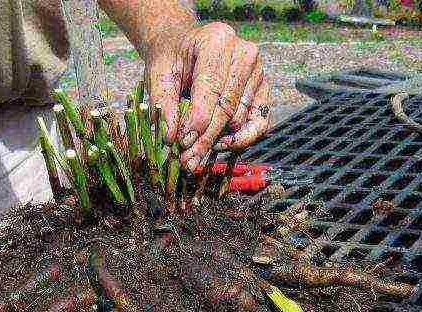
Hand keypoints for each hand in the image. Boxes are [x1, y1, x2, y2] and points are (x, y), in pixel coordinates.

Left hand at [144, 22, 269, 170]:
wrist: (186, 45)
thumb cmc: (171, 58)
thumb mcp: (158, 74)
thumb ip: (163, 104)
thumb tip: (171, 137)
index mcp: (218, 41)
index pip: (211, 90)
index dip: (197, 121)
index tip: (181, 143)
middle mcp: (245, 54)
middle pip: (227, 108)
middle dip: (205, 138)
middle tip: (188, 160)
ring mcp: (258, 72)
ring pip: (240, 119)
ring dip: (218, 141)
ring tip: (196, 152)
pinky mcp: (263, 89)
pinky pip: (259, 122)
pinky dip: (241, 138)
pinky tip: (220, 145)